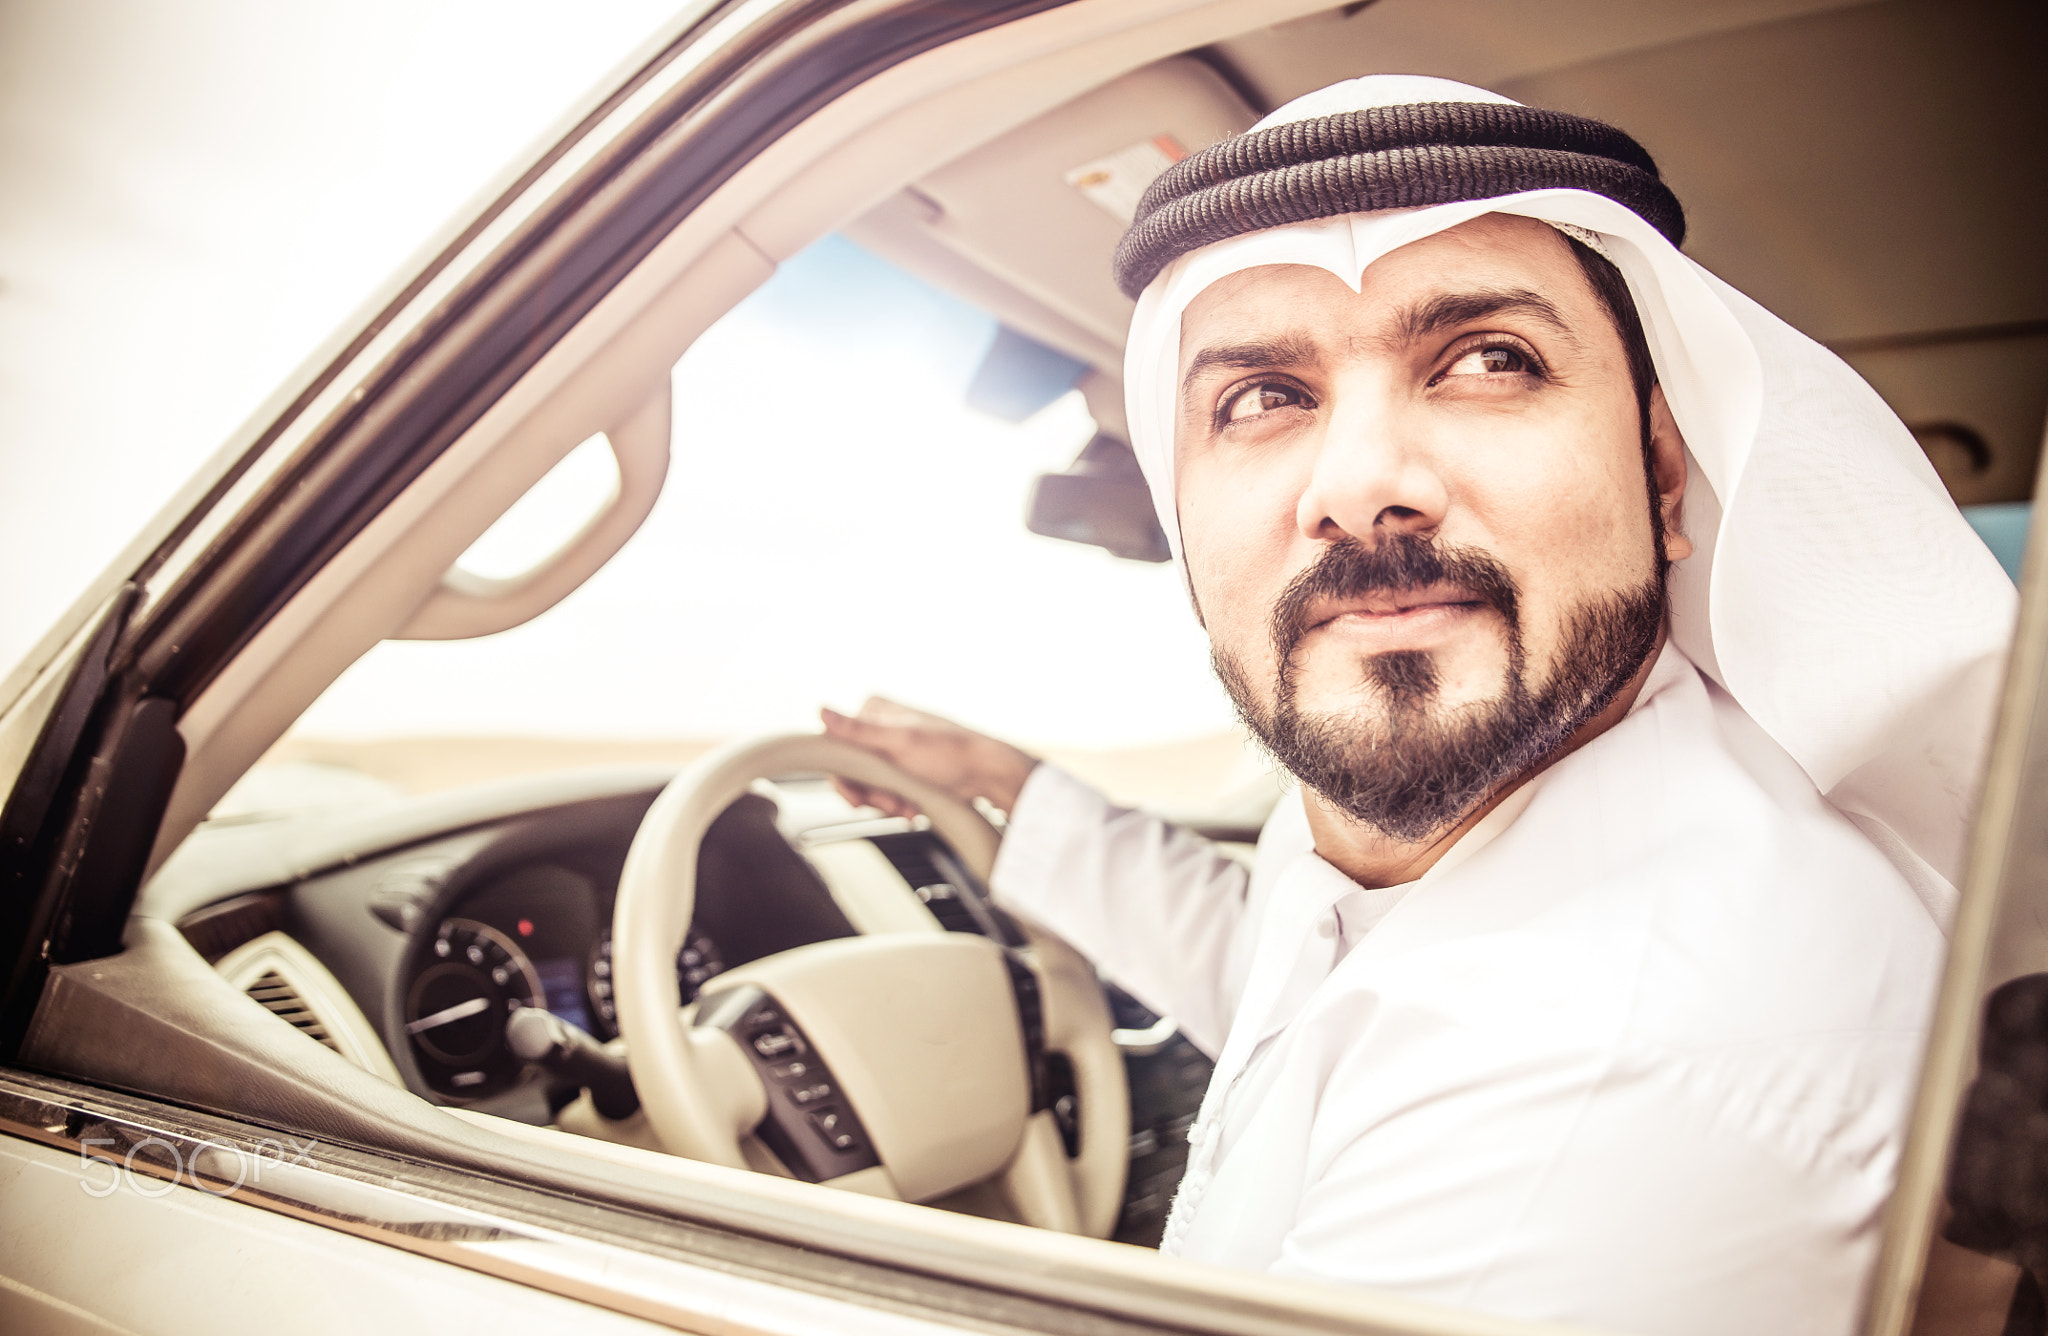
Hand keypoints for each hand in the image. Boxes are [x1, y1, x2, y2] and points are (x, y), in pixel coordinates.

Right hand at [819, 697, 1037, 818]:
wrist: (986, 773)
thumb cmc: (949, 753)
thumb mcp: (899, 743)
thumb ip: (858, 731)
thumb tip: (821, 711)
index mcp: (873, 711)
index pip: (837, 749)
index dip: (847, 779)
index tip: (860, 799)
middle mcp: (878, 726)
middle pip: (851, 770)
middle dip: (870, 793)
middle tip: (891, 805)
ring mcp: (890, 748)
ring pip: (867, 784)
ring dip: (884, 801)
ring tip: (906, 807)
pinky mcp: (902, 767)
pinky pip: (884, 790)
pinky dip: (895, 802)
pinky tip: (911, 807)